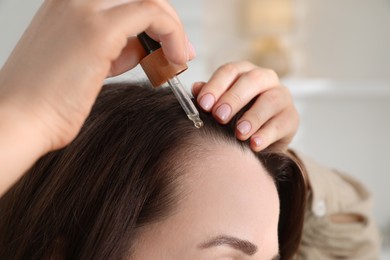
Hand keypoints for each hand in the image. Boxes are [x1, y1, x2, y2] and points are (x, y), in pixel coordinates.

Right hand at [0, 0, 194, 150]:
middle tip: (181, 52)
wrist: (20, 120)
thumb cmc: (49, 100)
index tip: (168, 46)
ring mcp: (84, 9)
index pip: (125, 1)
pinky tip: (175, 59)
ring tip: (179, 59)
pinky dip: (172, 34)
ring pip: (150, 0)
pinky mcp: (97, 30)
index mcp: (69, 4)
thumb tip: (142, 48)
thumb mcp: (86, 63)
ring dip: (172, 28)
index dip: (153, 20)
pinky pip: (152, 14)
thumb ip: (113, 49)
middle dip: (167, 22)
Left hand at [192, 61, 298, 151]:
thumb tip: (195, 88)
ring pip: (270, 100)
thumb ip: (209, 98)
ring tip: (239, 133)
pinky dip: (267, 135)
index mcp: (243, 72)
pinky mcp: (291, 117)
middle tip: (219, 116)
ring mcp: (281, 96)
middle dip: (234, 98)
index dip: (215, 86)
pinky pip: (281, 123)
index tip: (203, 104)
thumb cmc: (235, 117)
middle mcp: (265, 79)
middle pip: (251, 80)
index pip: (229, 71)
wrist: (260, 139)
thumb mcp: (220, 107)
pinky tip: (254, 145)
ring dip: (253, 117)